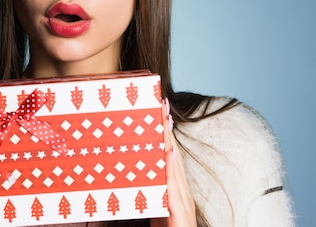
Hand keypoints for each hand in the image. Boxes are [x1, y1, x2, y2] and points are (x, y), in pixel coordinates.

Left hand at [150, 99, 196, 226]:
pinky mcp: (181, 212)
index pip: (170, 155)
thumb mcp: (153, 206)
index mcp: (174, 188)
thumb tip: (132, 174)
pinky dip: (171, 168)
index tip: (159, 111)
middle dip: (167, 128)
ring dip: (169, 141)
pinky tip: (167, 152)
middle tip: (161, 103)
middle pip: (174, 153)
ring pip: (175, 165)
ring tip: (164, 117)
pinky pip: (174, 187)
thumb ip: (147, 191)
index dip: (164, 133)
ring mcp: (183, 200)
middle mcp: (181, 191)